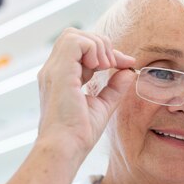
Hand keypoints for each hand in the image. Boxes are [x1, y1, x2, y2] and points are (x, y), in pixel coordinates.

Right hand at [37, 27, 135, 161]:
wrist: (66, 148)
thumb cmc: (80, 134)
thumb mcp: (103, 105)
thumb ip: (115, 87)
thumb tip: (129, 70)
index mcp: (62, 77)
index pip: (82, 50)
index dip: (107, 52)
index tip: (127, 63)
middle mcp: (54, 70)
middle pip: (76, 36)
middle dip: (101, 44)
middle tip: (114, 65)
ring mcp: (54, 70)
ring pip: (74, 34)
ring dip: (97, 45)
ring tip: (106, 66)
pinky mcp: (59, 72)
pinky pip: (75, 41)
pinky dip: (93, 48)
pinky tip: (101, 67)